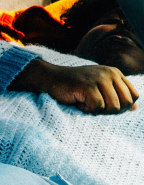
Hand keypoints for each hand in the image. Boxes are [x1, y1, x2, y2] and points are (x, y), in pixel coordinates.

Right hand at [10, 59, 138, 112]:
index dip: (123, 107)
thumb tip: (135, 108)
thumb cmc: (74, 86)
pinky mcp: (88, 86)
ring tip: (85, 104)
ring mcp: (99, 79)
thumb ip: (116, 95)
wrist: (50, 78)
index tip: (105, 107)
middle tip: (95, 107)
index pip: (133, 96)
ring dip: (98, 111)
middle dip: (111, 111)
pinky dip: (87, 110)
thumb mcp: (99, 88)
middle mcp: (110, 73)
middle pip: (126, 103)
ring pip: (113, 107)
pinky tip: (78, 103)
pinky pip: (97, 107)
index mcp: (115, 73)